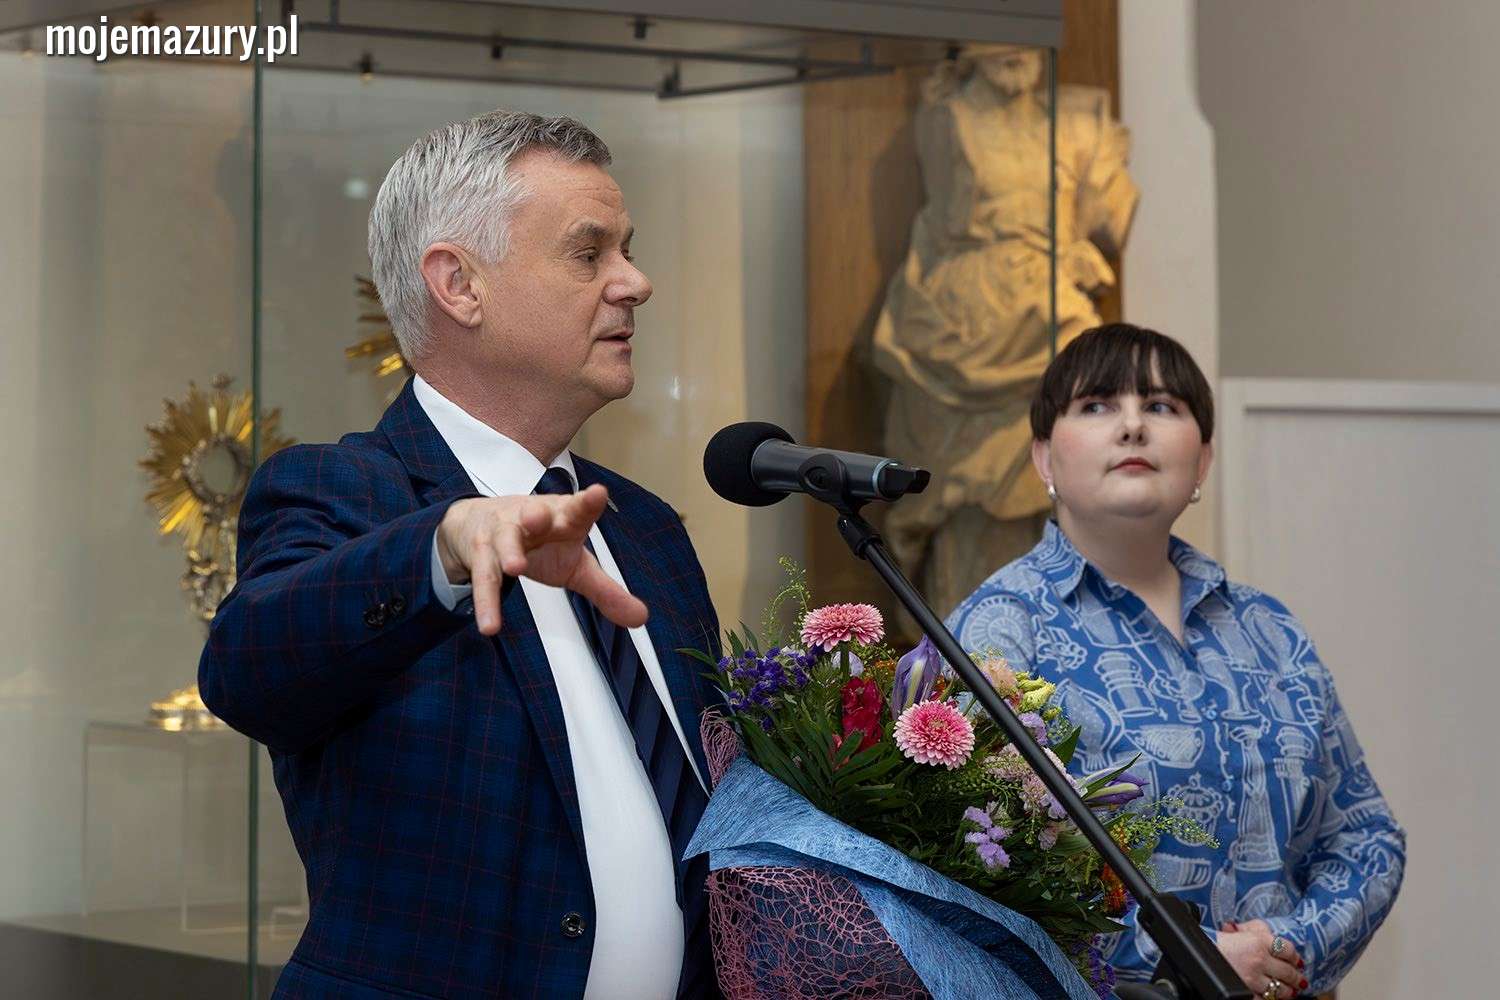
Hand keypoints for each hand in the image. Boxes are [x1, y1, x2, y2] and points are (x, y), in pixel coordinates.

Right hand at [436, 487, 647, 635]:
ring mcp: (504, 534)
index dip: (588, 502)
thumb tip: (641, 618)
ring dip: (509, 552)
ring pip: (505, 543)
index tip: (597, 493)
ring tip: (515, 567)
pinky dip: (487, 603)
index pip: (578, 509)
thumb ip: (606, 591)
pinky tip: (489, 626)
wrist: (478, 525)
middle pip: (535, 514)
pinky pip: (484, 579)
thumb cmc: (540, 542)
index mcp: (562, 518)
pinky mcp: (481, 555)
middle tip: (539, 517)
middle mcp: (533, 520)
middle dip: (537, 514)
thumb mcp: (575, 566)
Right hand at [1215, 920, 1305, 997]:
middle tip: (1299, 979)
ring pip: (1281, 989)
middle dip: (1296, 977)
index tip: (1297, 961)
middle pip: (1288, 972)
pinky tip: (1272, 996)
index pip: (1288, 950)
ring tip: (1290, 991)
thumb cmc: (1220, 941)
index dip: (1295, 957)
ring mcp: (1253, 978)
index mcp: (1260, 941)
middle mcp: (1259, 959)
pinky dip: (1270, 998)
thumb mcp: (1241, 928)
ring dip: (1288, 991)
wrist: (1201, 953)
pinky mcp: (1246, 991)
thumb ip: (1258, 928)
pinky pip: (1265, 999)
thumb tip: (1271, 933)